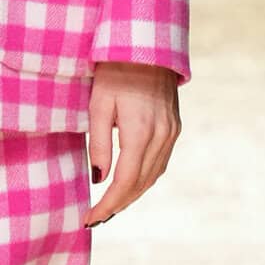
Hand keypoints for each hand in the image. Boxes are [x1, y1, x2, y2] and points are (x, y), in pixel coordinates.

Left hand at [85, 61, 180, 225]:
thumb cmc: (114, 72)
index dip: (107, 205)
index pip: (124, 182)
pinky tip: (130, 184)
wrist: (147, 45)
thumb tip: (100, 179)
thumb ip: (100, 144)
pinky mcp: (174, 127)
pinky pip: (160, 162)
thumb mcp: (98, 106)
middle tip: (96, 218)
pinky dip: (144, 179)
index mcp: (140, 132)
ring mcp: (172, 132)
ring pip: (153, 176)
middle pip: (140, 184)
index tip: (90, 219)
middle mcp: (161, 136)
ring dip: (132, 195)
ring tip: (111, 207)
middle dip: (118, 205)